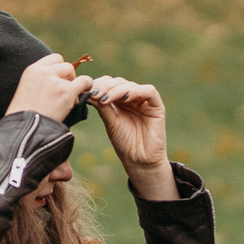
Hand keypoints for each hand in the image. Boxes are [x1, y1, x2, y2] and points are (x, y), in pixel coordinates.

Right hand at [6, 54, 91, 123]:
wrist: (25, 130)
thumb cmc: (25, 117)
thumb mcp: (27, 91)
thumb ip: (41, 81)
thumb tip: (59, 80)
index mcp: (32, 70)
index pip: (54, 59)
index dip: (59, 70)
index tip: (59, 81)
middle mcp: (43, 72)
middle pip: (65, 65)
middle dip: (68, 77)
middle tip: (65, 92)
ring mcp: (55, 81)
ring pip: (73, 73)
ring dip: (74, 84)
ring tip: (68, 100)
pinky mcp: (66, 92)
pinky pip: (84, 81)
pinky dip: (86, 86)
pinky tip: (82, 97)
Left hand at [85, 76, 175, 198]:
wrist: (139, 161)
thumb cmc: (124, 143)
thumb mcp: (110, 121)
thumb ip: (102, 105)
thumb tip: (87, 90)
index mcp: (120, 101)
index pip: (109, 84)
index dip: (98, 85)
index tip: (87, 92)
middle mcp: (132, 98)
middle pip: (118, 82)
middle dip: (105, 87)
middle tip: (95, 94)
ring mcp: (145, 101)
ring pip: (131, 85)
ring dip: (116, 90)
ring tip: (105, 98)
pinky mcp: (157, 106)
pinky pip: (149, 91)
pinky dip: (136, 91)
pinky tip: (125, 98)